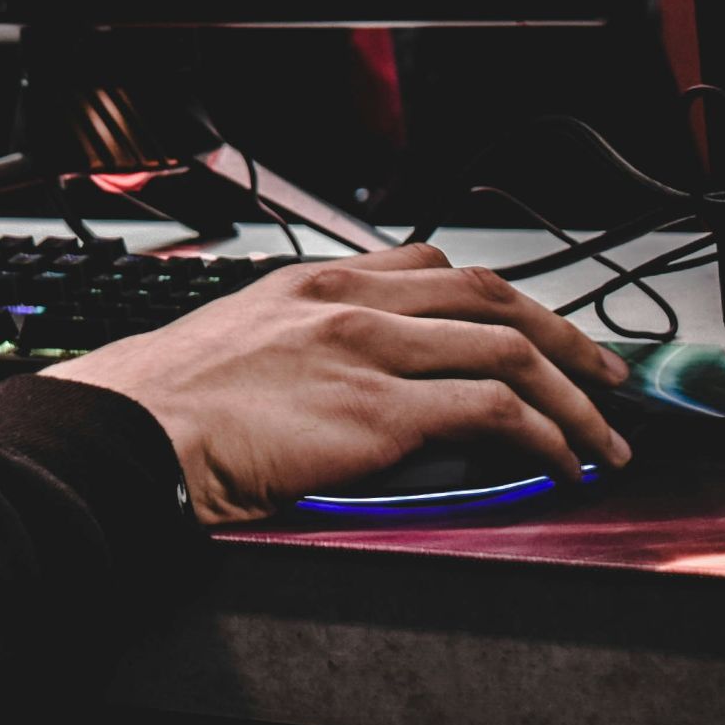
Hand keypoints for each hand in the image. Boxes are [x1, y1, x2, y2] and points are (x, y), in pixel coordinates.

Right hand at [39, 244, 633, 523]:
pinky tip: (556, 460)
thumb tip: (326, 381)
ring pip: (511, 347)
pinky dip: (545, 435)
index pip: (428, 264)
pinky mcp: (379, 412)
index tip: (523, 324)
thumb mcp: (230, 342)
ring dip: (572, 393)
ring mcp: (367, 351)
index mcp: (308, 284)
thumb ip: (292, 344)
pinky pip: (496, 411)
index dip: (494, 296)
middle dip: (560, 333)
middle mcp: (347, 302)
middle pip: (489, 294)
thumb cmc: (160, 403)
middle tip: (596, 369)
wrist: (127, 430)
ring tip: (597, 431)